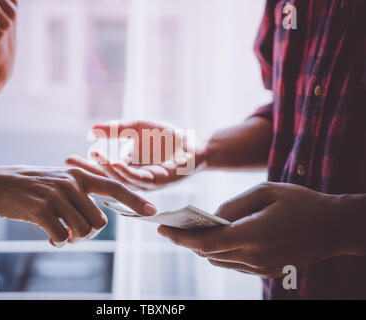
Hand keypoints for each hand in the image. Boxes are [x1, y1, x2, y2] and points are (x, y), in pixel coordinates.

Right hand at [0, 166, 156, 245]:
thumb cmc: (31, 185)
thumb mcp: (59, 180)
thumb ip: (81, 194)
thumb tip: (98, 222)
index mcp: (79, 175)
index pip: (114, 187)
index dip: (134, 200)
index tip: (152, 210)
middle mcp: (71, 184)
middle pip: (99, 221)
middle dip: (90, 232)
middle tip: (73, 231)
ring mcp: (56, 196)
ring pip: (82, 231)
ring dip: (73, 238)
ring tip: (61, 233)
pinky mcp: (40, 210)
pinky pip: (60, 236)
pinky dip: (57, 242)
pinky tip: (49, 237)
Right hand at [66, 120, 206, 190]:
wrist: (194, 144)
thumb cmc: (165, 137)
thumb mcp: (136, 128)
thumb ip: (116, 129)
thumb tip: (91, 130)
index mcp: (127, 169)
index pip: (102, 169)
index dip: (85, 164)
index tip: (67, 158)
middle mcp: (134, 179)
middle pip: (108, 178)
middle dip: (90, 171)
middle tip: (70, 163)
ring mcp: (147, 182)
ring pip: (123, 181)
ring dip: (108, 170)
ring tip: (94, 157)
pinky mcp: (161, 181)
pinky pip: (141, 178)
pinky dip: (127, 171)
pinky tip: (115, 162)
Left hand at [158, 182, 350, 277]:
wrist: (335, 227)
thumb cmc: (300, 202)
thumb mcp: (265, 192)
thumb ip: (233, 206)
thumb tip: (210, 218)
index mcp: (252, 236)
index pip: (204, 243)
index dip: (179, 237)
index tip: (161, 229)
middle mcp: (254, 257)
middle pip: (208, 253)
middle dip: (187, 241)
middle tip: (173, 227)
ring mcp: (261, 268)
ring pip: (219, 261)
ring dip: (203, 248)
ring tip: (191, 231)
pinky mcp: (267, 271)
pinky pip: (234, 265)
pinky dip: (220, 252)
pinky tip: (217, 238)